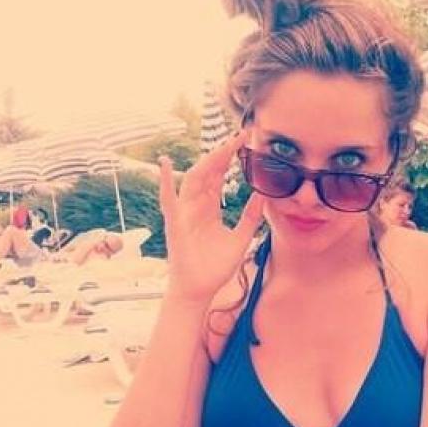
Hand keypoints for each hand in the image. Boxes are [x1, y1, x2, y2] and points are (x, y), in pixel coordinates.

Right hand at [158, 132, 265, 302]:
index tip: (245, 141)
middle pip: (208, 172)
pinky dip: (164, 181)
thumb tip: (263, 196)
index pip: (220, 175)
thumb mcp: (240, 238)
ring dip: (207, 162)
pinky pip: (167, 199)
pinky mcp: (175, 223)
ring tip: (222, 148)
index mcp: (209, 208)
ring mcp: (183, 213)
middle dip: (223, 153)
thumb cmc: (215, 267)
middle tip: (239, 136)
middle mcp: (195, 206)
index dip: (231, 158)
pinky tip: (164, 163)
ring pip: (193, 180)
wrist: (199, 290)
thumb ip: (250, 217)